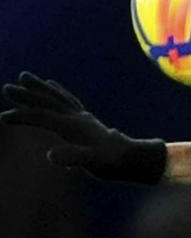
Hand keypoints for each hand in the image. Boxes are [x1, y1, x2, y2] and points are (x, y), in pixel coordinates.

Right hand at [0, 72, 165, 183]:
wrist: (131, 157)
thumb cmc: (111, 161)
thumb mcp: (91, 162)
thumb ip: (72, 158)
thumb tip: (51, 156)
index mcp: (73, 126)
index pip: (43, 118)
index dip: (23, 117)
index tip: (4, 118)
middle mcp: (76, 117)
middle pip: (48, 102)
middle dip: (28, 95)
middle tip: (7, 87)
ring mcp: (82, 116)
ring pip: (57, 97)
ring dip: (40, 88)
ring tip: (25, 76)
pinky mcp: (86, 119)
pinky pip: (68, 100)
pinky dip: (58, 92)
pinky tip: (52, 84)